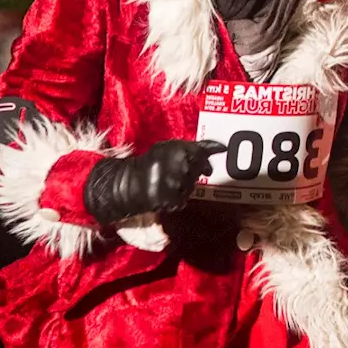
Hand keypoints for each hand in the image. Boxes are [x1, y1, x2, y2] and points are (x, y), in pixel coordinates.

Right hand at [83, 139, 224, 224]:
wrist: (125, 183)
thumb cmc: (149, 163)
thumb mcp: (170, 148)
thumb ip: (196, 147)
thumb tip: (222, 147)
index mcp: (179, 149)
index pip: (203, 154)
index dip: (206, 158)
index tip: (212, 160)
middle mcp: (179, 165)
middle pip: (198, 171)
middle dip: (191, 171)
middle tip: (176, 171)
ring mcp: (175, 183)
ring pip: (191, 186)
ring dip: (183, 185)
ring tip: (167, 181)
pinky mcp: (170, 200)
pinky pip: (182, 200)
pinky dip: (176, 199)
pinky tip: (165, 193)